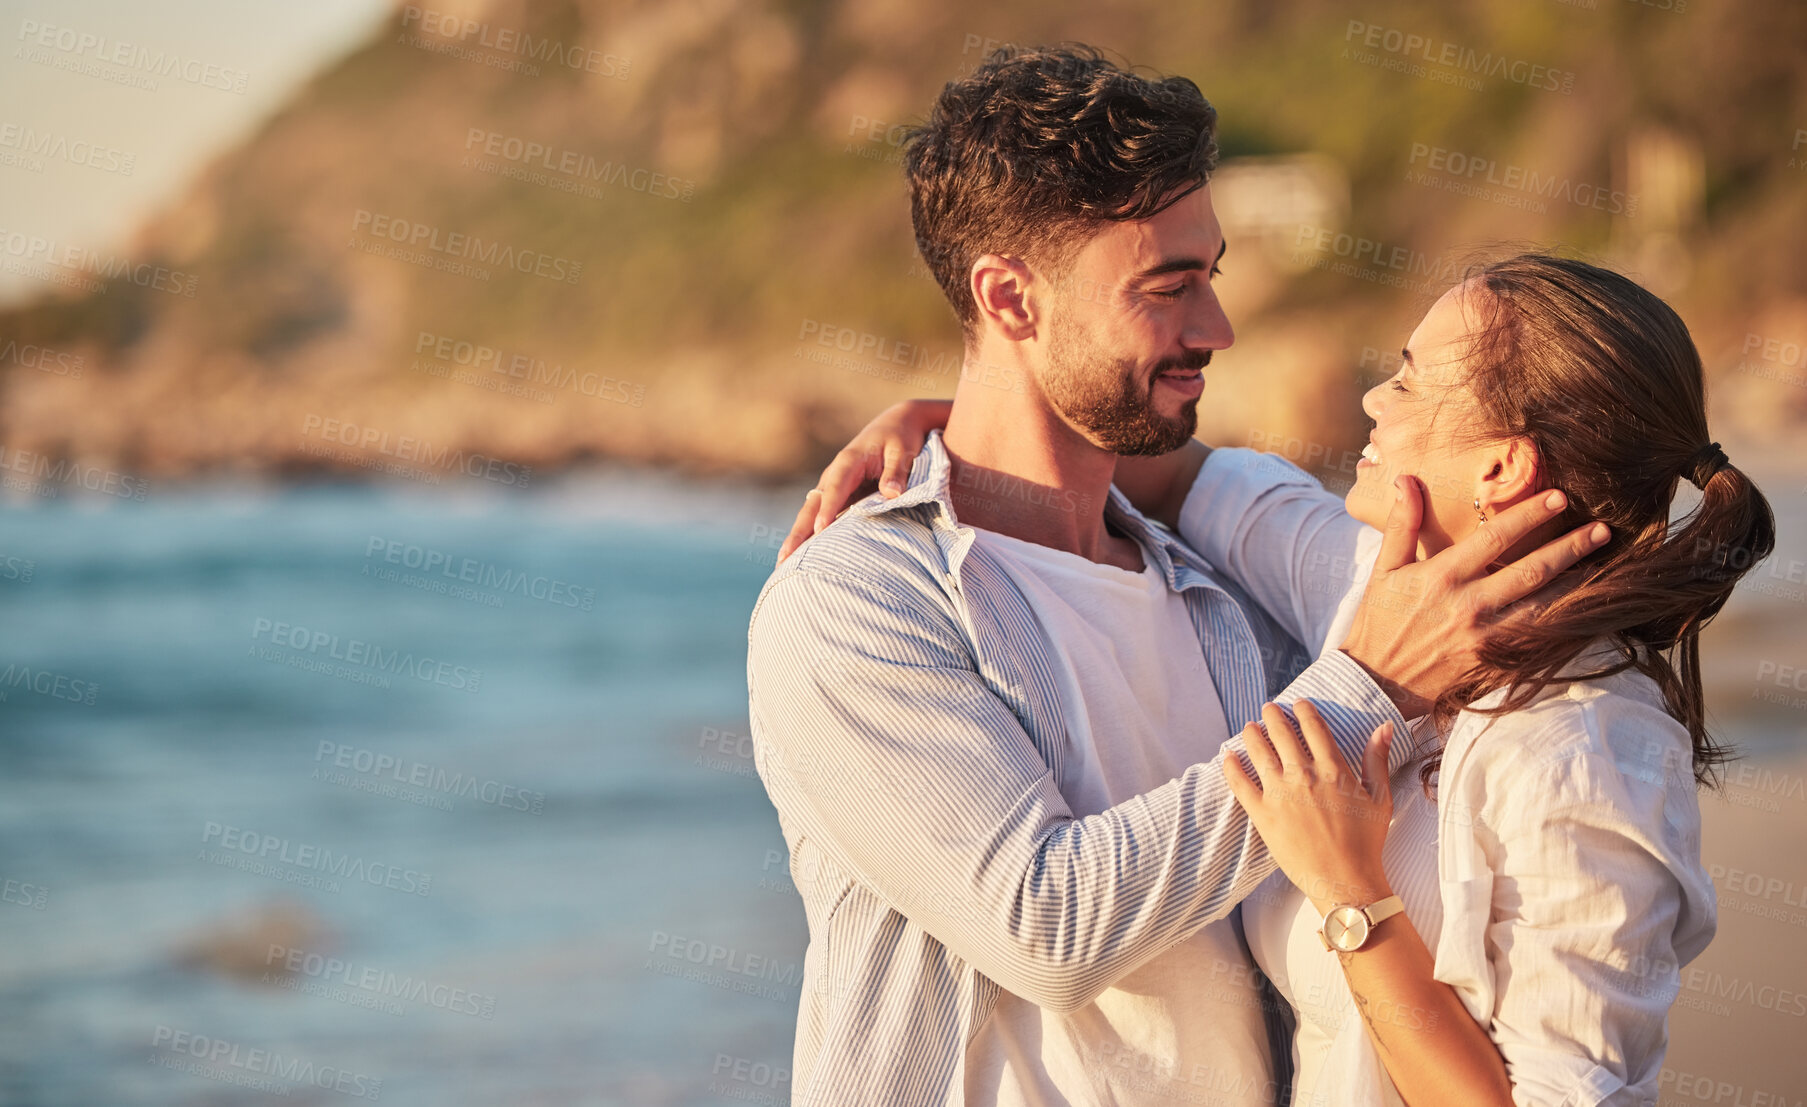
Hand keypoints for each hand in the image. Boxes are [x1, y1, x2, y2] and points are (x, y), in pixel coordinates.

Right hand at [777, 399, 951, 561]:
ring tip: (783, 564)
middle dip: (799, 531)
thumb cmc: (901, 437)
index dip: (827, 509)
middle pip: (812, 505)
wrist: (896, 423)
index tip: (820, 530)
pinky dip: (809, 534)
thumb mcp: (903, 450)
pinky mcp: (838, 494)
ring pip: (810, 513)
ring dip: (797, 537)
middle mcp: (834, 474)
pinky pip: (820, 515)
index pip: (835, 488)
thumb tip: (892, 493)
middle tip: (785, 558)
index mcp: (848, 461)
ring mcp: (833, 485)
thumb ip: (896, 471)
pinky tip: (801, 555)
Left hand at [1224, 701, 1394, 915]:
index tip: (1298, 704)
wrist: (1346, 880)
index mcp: (1333, 769)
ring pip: (1260, 752)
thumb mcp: (1380, 798)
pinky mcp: (1263, 814)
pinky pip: (1240, 784)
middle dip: (1273, 716)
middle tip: (1268, 708)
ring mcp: (1280, 794)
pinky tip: (1227, 756)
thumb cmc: (1366, 842)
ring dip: (1252, 734)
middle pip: (1283, 734)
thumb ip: (1377, 759)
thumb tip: (1383, 726)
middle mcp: (1304, 775)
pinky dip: (1231, 767)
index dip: (1304, 711)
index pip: (1314, 728)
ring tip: (1249, 726)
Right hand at [1339, 476, 1610, 716]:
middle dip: (1571, 547)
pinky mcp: (1493, 666)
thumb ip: (1401, 524)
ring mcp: (1485, 638)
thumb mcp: (1384, 570)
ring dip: (1577, 585)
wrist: (1375, 682)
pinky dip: (1565, 627)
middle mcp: (1469, 605)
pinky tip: (1586, 612)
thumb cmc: (1379, 621)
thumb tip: (1407, 480)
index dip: (1531, 514)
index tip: (1560, 498)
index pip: (1496, 537)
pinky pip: (1538, 643)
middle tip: (1603, 528)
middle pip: (1532, 570)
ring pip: (1543, 608)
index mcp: (1443, 576)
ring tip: (1606, 566)